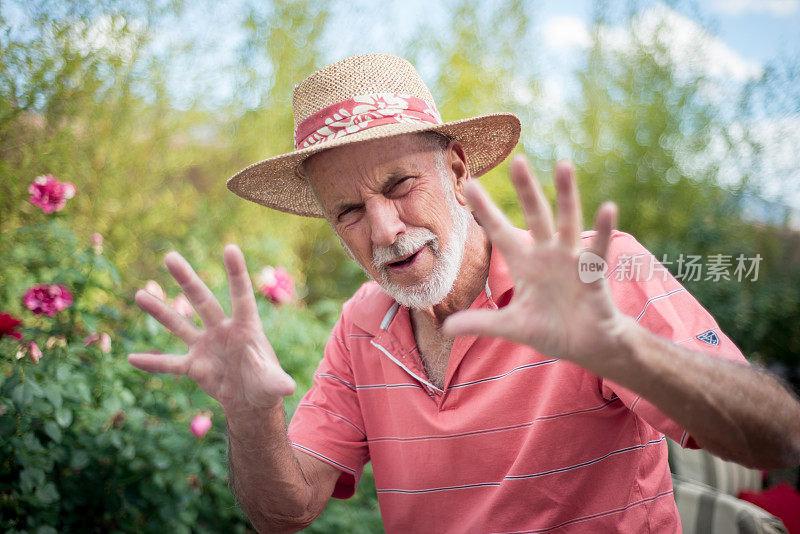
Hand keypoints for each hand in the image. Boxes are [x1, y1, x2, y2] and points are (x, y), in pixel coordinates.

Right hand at [128, 245, 295, 414]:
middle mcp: (223, 330)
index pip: (241, 296)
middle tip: (170, 256)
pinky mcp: (194, 365)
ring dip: (160, 311)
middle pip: (203, 301)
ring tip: (139, 295)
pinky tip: (132, 358)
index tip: (230, 248)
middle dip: (187, 280)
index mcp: (246, 328)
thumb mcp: (273, 384)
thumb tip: (288, 387)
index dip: (236, 273)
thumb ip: (277, 381)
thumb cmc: (266, 385)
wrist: (250, 400)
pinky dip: (152, 363)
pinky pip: (169, 363)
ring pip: (180, 324)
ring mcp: (206, 346)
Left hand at [443, 157, 631, 373]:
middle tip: (518, 160)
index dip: (486, 210)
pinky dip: (603, 230)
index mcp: (524, 264)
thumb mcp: (511, 326)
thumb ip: (481, 323)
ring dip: (567, 194)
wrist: (585, 345)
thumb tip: (446, 328)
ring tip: (564, 165)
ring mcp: (571, 260)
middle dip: (527, 189)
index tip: (469, 185)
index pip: (500, 232)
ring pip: (568, 221)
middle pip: (536, 215)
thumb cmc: (549, 330)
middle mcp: (547, 254)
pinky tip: (607, 208)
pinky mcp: (592, 273)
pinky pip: (598, 248)